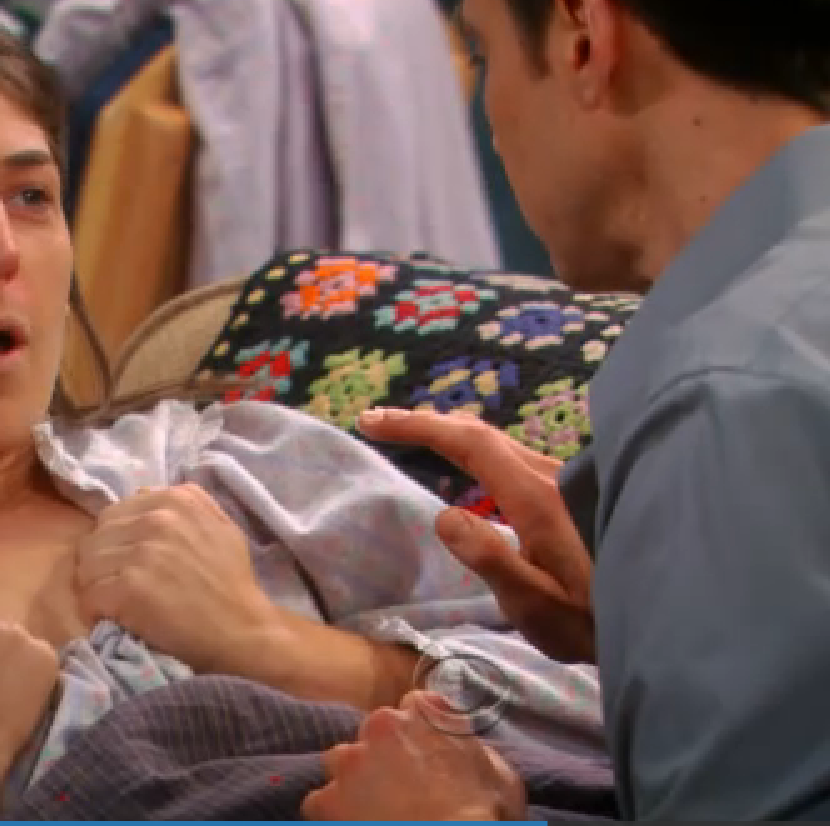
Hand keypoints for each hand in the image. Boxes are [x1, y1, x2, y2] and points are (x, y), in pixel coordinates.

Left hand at [75, 484, 283, 675]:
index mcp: (175, 499)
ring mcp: (141, 552)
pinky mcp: (129, 588)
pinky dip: (96, 611)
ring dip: (95, 588)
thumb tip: (142, 496)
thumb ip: (183, 506)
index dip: (115, 543)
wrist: (244, 631)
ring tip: (113, 605)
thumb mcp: (218, 527)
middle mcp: (156, 518)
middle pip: (96, 538)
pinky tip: (113, 619)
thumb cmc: (232, 583)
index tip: (125, 565)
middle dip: (101, 564)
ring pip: (86, 565)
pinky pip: (89, 596)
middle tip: (114, 588)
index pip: (113, 515)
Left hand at [302, 691, 526, 820]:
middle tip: (402, 788)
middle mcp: (381, 726)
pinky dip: (334, 814)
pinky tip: (354, 824)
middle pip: (375, 733)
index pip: (415, 704)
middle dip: (384, 756)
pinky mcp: (327, 799)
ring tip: (373, 809)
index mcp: (425, 713)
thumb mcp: (501, 776)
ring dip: (354, 781)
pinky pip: (320, 802)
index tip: (425, 752)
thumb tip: (461, 745)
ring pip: (341, 763)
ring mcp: (350, 762)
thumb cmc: (484, 817)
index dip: (420, 731)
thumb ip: (473, 748)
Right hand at [358, 408, 595, 663]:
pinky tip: (469, 464)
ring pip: (501, 441)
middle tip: (378, 421)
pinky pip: (515, 456)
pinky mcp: (575, 494)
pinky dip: (478, 448)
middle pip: (482, 432)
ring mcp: (567, 481)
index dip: (418, 426)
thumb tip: (444, 514)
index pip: (470, 443)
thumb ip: (491, 560)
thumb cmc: (597, 621)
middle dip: (427, 421)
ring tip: (414, 435)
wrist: (669, 618)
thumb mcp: (537, 606)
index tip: (372, 420)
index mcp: (536, 499)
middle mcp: (552, 477)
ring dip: (452, 433)